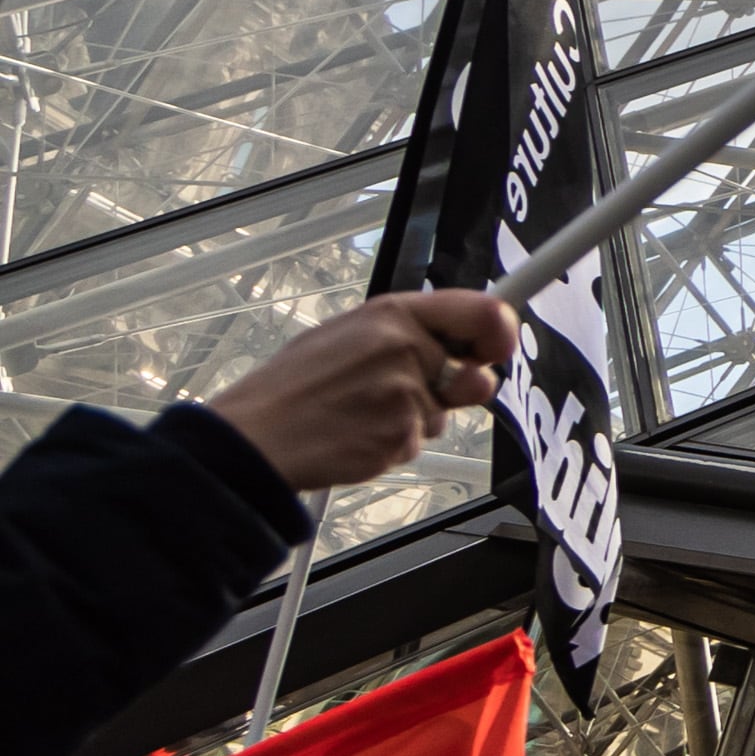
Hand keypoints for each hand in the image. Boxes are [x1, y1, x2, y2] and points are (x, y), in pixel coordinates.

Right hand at [201, 292, 517, 493]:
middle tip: (396, 394)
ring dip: (412, 420)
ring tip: (358, 413)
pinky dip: (392, 445)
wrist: (254, 436)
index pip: (481, 310)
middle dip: (449, 392)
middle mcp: (406, 348)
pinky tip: (354, 434)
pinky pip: (417, 443)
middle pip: (472, 375)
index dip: (500, 331)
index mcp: (392, 314)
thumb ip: (408, 336)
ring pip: (442, 415)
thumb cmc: (293, 387)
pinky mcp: (401, 434)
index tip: (499, 345)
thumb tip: (465, 347)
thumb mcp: (345, 334)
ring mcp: (406, 393)